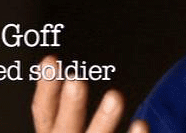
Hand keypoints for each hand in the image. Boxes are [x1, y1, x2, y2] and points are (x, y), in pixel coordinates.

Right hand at [31, 55, 149, 132]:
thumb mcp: (63, 129)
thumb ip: (62, 107)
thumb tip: (53, 64)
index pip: (44, 113)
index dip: (46, 88)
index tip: (52, 61)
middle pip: (64, 130)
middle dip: (70, 107)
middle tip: (77, 82)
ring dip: (104, 121)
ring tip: (115, 96)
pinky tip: (141, 123)